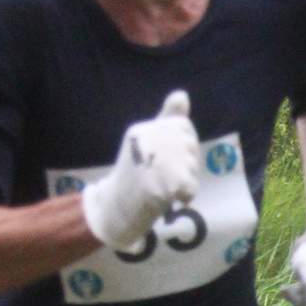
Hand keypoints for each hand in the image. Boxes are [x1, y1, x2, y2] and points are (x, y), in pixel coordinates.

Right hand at [81, 91, 199, 250]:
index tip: (169, 159)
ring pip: (192, 167)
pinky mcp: (158, 186)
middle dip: (188, 164)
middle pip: (190, 146)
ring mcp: (151, 162)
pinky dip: (187, 196)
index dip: (185, 145)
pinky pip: (190, 187)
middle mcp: (146, 141)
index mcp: (142, 130)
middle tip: (166, 178)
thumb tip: (182, 95)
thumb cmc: (134, 178)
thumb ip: (167, 121)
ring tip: (166, 189)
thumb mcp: (148, 143)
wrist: (113, 211)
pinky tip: (173, 199)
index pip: (183, 127)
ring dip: (187, 181)